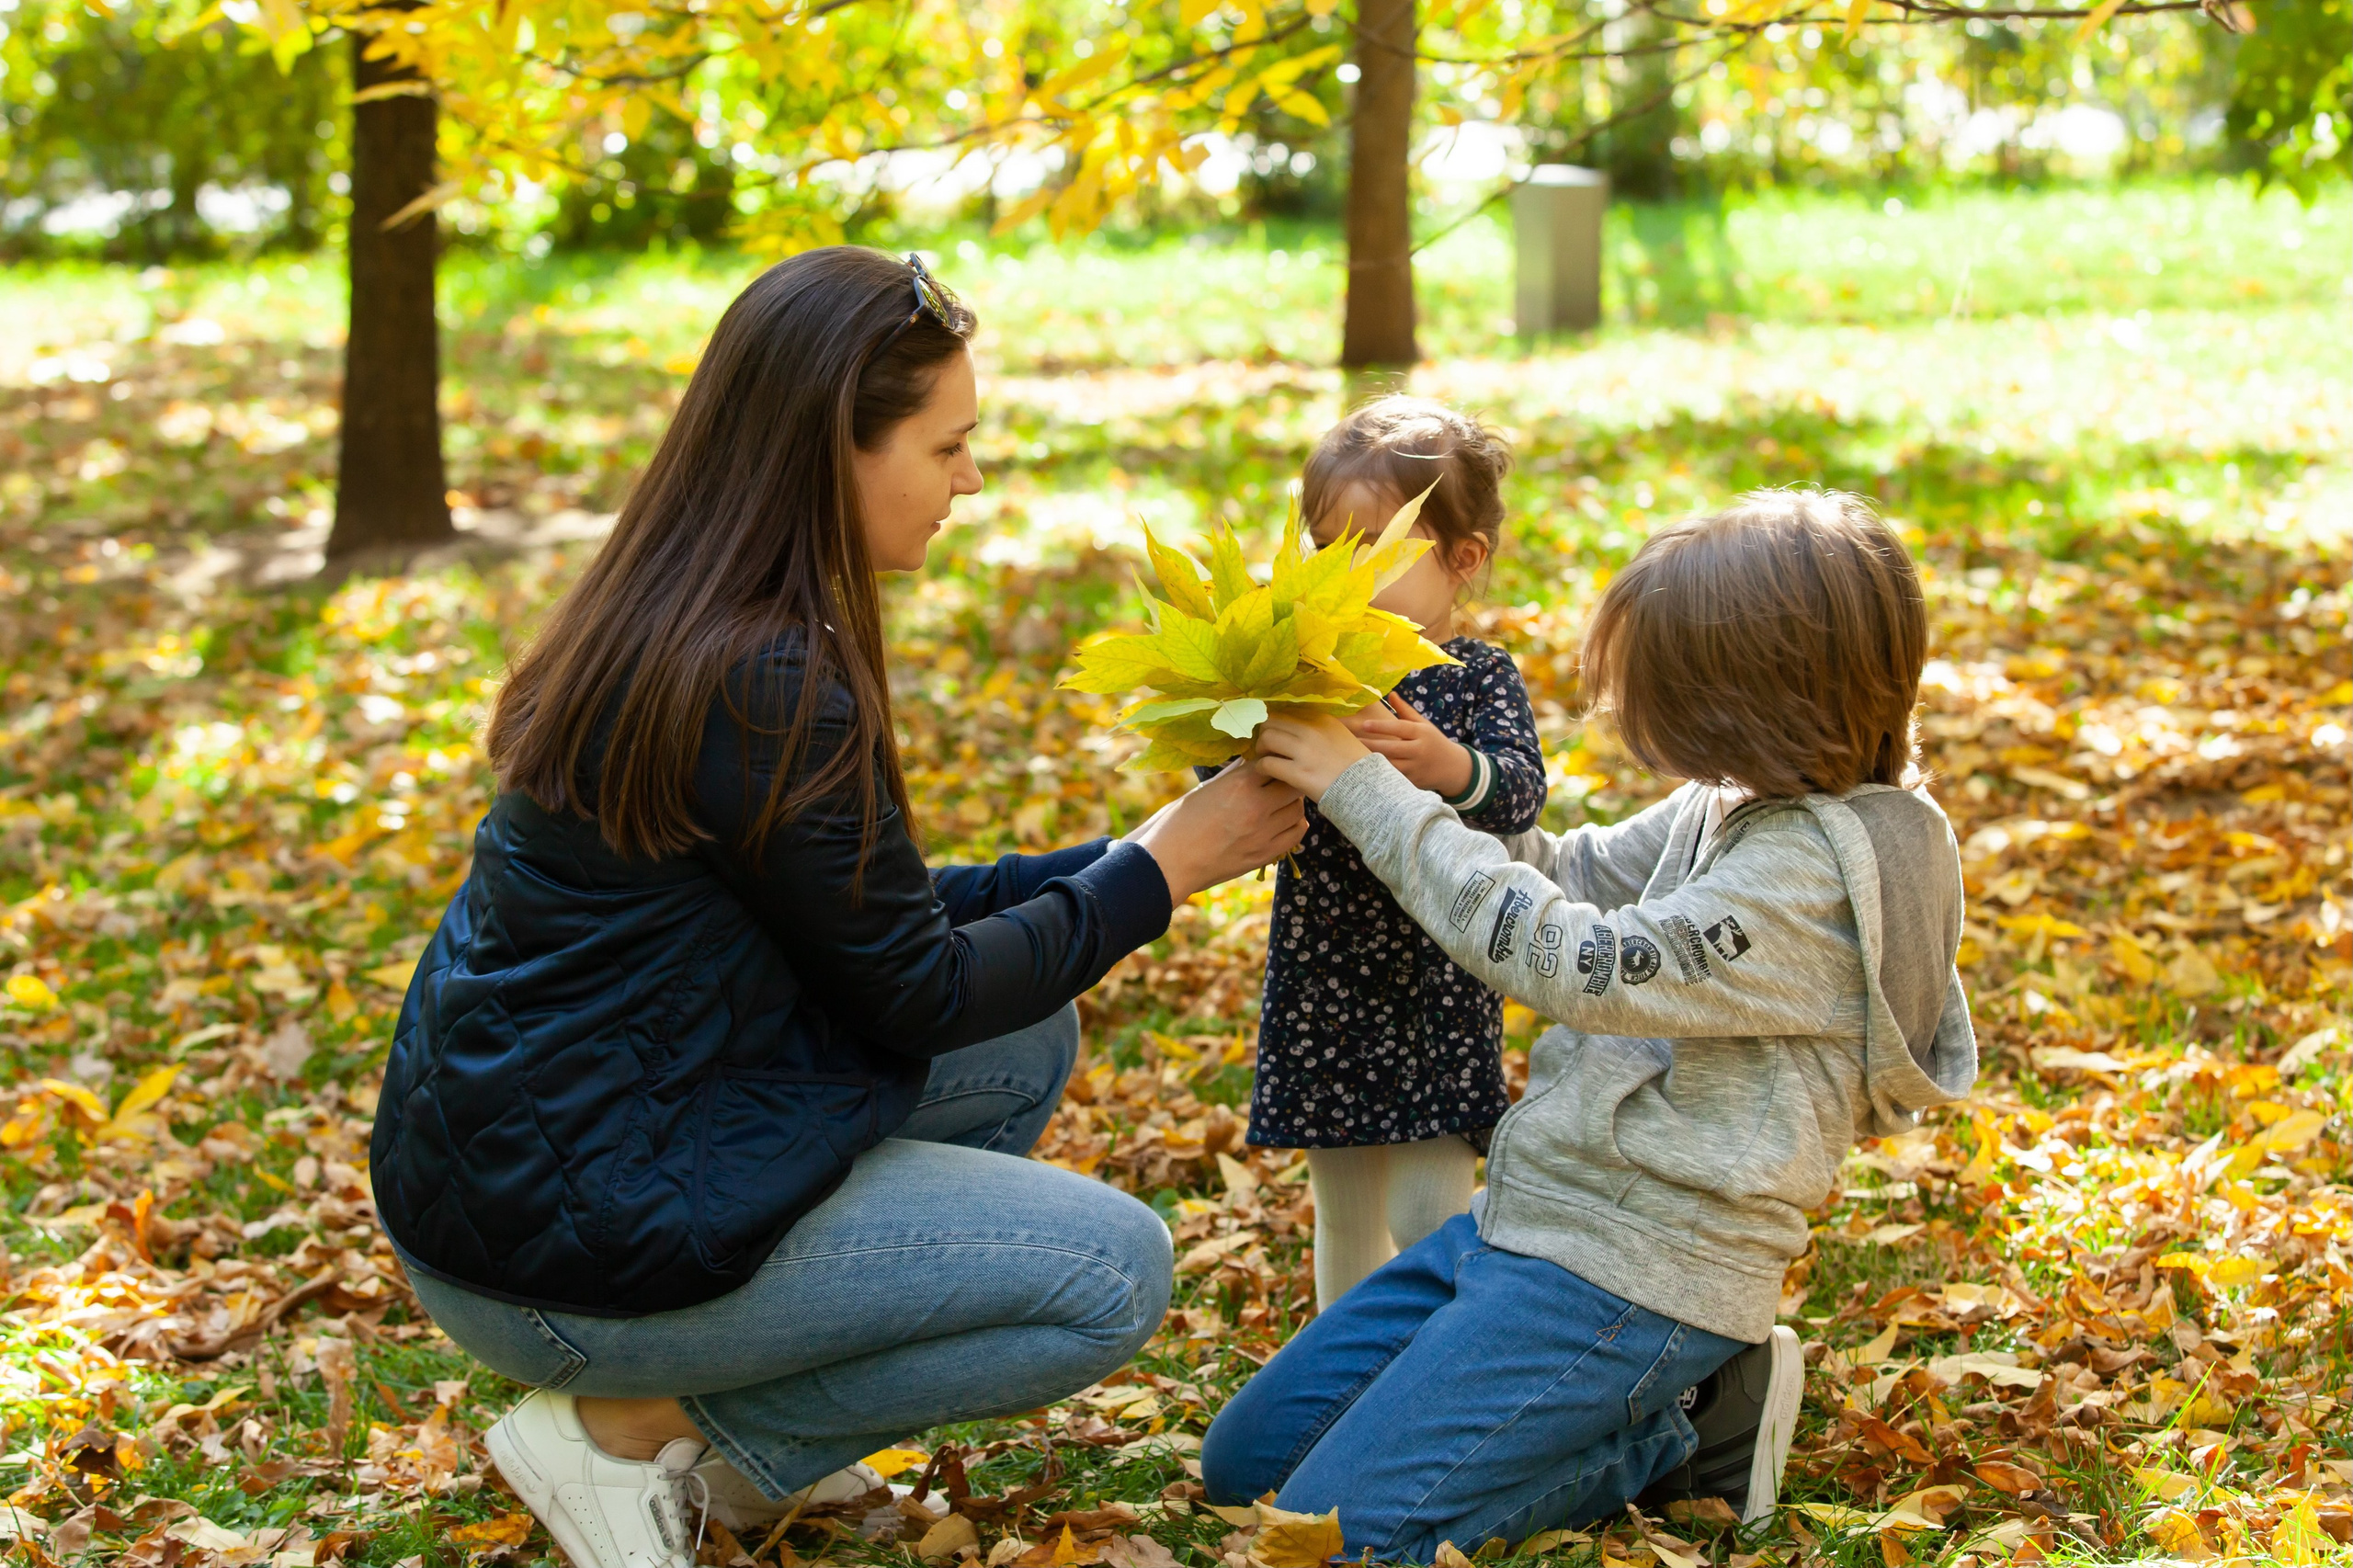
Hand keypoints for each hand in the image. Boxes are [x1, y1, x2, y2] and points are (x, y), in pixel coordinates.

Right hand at [1125, 760, 1307, 901]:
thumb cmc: (1179, 823)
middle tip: (1276, 784)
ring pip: (1298, 808)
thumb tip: (1249, 761)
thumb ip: (1232, 775)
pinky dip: (1294, 824)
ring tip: (1278, 803)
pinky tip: (1281, 822)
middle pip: (1292, 784)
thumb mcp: (1204, 789)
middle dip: (1286, 781)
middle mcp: (1256, 805)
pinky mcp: (1265, 854)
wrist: (1170, 863)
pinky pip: (1296, 833)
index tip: (1265, 766)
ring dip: (1291, 803)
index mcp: (1238, 784)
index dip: (1270, 763)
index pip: (1272, 762)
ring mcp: (1263, 832)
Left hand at [1252, 713, 1371, 800]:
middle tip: (1265, 747)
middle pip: (1271, 722)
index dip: (1275, 722)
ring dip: (1260, 749)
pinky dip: (1261, 768)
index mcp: (1321, 718)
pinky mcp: (1298, 773)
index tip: (1273, 732)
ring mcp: (1304, 751)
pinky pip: (1267, 764)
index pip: (1286, 712)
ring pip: (1266, 739)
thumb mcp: (1340, 735)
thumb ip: (1319, 728)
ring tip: (1265, 758)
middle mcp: (1311, 730)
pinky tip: (1265, 773)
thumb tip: (1296, 728)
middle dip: (1264, 733)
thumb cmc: (1354, 765)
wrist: (1367, 788)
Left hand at [1343, 692, 1473, 796]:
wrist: (1453, 768)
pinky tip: (1365, 769)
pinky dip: (1380, 773)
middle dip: (1370, 744)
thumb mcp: (1424, 724)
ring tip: (1354, 754)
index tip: (1364, 725)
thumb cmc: (1434, 742)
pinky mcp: (1412, 782)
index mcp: (1421, 733)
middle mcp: (1419, 750)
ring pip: (1390, 765)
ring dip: (1372, 760)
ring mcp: (1415, 768)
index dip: (1381, 727)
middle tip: (1352, 740)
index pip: (1399, 728)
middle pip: (1391, 748)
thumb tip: (1391, 694)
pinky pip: (1393, 777)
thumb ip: (1405, 711)